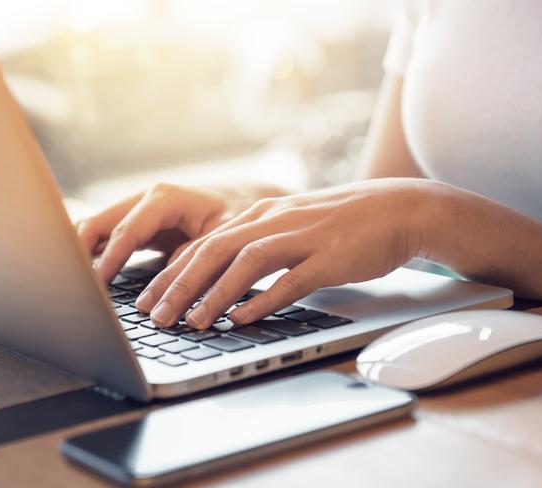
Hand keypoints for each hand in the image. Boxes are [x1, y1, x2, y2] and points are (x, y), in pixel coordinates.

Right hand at [76, 182, 285, 283]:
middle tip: (70, 283)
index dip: (110, 258)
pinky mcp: (138, 226)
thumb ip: (194, 256)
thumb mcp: (222, 236)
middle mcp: (145, 200)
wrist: (244, 202)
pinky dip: (93, 255)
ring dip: (81, 253)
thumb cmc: (236, 215)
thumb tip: (167, 284)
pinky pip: (106, 238)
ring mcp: (138, 211)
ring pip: (96, 229)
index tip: (96, 284)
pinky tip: (83, 277)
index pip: (127, 230)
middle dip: (80, 251)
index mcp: (164, 198)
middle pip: (99, 223)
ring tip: (69, 283)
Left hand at [137, 178, 435, 328]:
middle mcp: (272, 221)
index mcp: (259, 214)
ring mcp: (301, 237)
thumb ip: (256, 247)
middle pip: (214, 251)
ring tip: (192, 322)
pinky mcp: (328, 258)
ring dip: (214, 294)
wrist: (394, 210)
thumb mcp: (289, 226)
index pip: (204, 243)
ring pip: (245, 263)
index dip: (171, 273)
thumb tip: (225, 284)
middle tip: (155, 316)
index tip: (147, 300)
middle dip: (179, 285)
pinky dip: (263, 301)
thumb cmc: (338, 224)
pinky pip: (289, 280)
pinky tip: (242, 319)